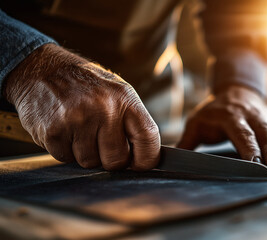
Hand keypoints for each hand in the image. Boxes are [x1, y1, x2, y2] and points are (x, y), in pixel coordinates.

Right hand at [3, 44, 159, 170]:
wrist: (41, 68)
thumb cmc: (85, 85)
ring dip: (84, 153)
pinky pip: (65, 158)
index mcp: (124, 98)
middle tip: (100, 142)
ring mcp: (77, 119)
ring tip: (79, 130)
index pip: (148, 137)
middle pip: (117, 160)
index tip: (140, 164)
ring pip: (90, 162)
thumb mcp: (117, 92)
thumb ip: (132, 122)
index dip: (147, 158)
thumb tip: (145, 157)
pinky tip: (64, 129)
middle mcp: (104, 108)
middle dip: (110, 158)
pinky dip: (64, 150)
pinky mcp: (54, 130)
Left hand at [177, 85, 266, 169]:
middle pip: (263, 130)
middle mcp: (250, 113)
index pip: (240, 132)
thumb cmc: (214, 111)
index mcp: (230, 115)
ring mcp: (265, 115)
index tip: (253, 162)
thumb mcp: (197, 121)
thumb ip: (187, 141)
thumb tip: (171, 160)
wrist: (236, 88)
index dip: (248, 147)